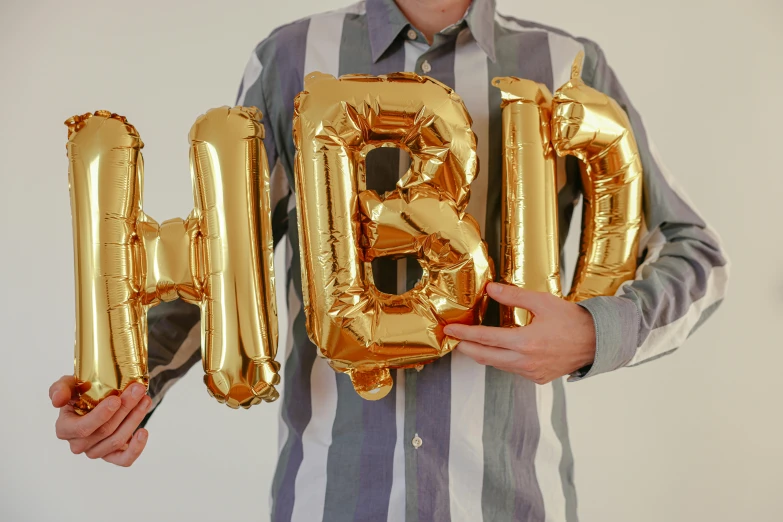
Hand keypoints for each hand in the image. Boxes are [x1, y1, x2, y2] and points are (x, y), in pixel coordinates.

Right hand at [50, 376, 151, 466]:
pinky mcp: (112, 456)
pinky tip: (143, 432)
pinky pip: (124, 460)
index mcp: (65, 429)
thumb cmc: (81, 392)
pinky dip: (136, 448)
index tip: (116, 399)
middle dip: (125, 409)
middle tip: (138, 390)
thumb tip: (58, 401)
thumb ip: (60, 389)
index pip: (83, 428)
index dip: (100, 416)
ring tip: (145, 400)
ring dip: (134, 419)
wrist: (98, 398)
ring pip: (117, 440)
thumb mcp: (68, 385)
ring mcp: (95, 452)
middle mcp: (79, 444)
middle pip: (105, 431)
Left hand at [444, 283, 596, 383]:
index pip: (486, 338)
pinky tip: (499, 350)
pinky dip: (502, 360)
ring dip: (483, 354)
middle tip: (454, 339)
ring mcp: (532, 373)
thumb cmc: (572, 320)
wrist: (597, 342)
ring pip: (498, 365)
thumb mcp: (542, 302)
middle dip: (466, 348)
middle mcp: (526, 362)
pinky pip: (512, 370)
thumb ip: (514, 296)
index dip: (465, 334)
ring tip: (472, 343)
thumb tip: (490, 289)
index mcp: (526, 342)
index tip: (450, 331)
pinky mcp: (538, 378)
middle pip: (485, 357)